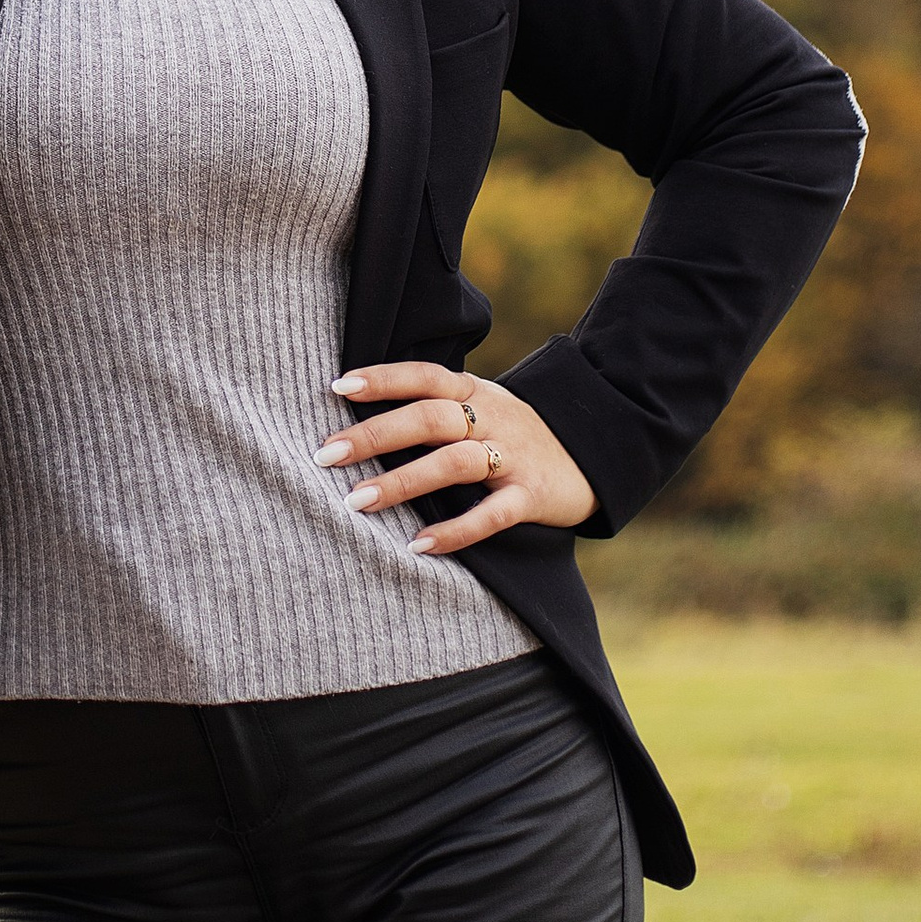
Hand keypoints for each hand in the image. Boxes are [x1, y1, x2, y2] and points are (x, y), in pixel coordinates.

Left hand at [315, 361, 596, 552]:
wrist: (594, 456)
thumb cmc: (515, 435)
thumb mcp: (482, 408)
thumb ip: (436, 409)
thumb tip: (362, 418)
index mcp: (475, 392)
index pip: (424, 375)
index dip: (383, 378)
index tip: (336, 387)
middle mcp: (492, 418)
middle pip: (429, 417)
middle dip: (375, 435)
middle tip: (326, 455)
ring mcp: (513, 456)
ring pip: (454, 462)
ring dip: (402, 482)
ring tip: (356, 502)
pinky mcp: (531, 496)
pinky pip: (491, 514)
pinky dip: (454, 531)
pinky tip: (418, 545)